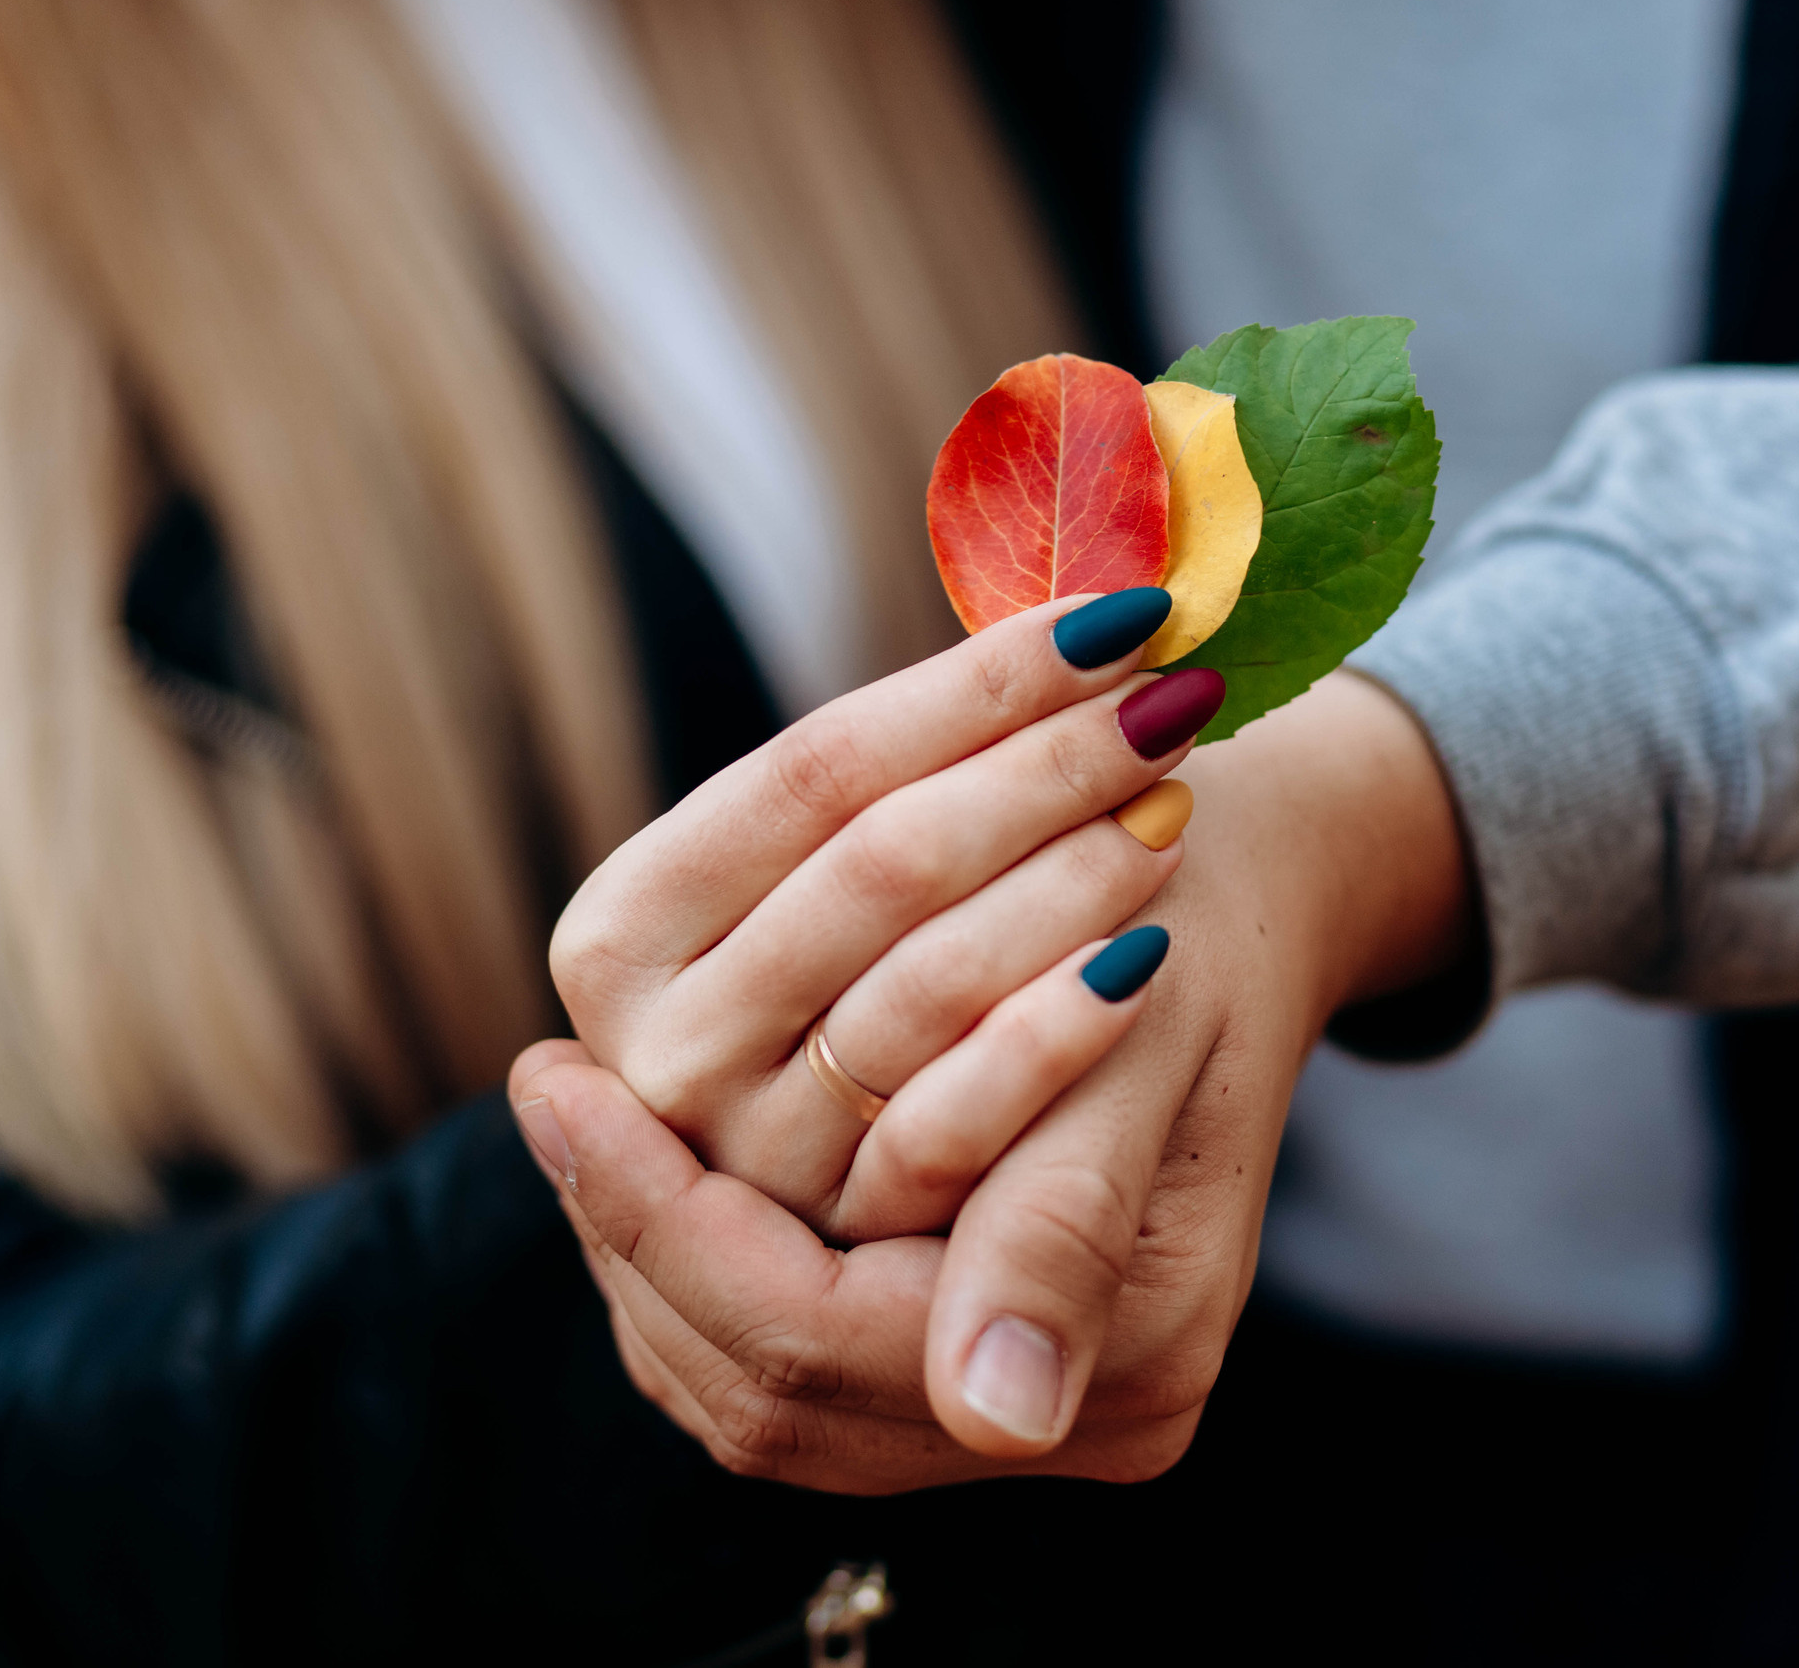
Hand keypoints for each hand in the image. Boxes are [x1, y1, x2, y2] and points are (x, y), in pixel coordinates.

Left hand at [512, 672, 1472, 1482]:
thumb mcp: (1132, 1047)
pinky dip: (706, 1242)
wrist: (1237, 911)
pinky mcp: (950, 1342)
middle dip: (643, 1226)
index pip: (818, 1352)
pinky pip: (779, 1337)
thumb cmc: (1189, 938)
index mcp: (1129, 1376)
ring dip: (659, 1237)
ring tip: (581, 1118)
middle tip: (550, 1088)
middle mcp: (1057, 1425)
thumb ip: (1058, 1225)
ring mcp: (1004, 1402)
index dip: (661, 1219)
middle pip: (765, 1384)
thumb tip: (996, 1414)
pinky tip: (650, 1155)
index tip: (552, 1079)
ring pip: (751, 1373)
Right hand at [545, 589, 1220, 1239]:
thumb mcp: (836, 872)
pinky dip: (1056, 1033)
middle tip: (1176, 690)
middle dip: (1046, 766)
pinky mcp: (834, 1257)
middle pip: (881, 866)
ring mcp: (740, 1163)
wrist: (849, 1187)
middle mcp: (649, 1051)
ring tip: (1174, 793)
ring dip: (1070, 876)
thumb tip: (1086, 542)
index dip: (981, 685)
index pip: (819, 770)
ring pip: (927, 986)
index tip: (1119, 611)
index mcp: (622, 929)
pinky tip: (1149, 955)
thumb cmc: (867, 975)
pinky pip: (956, 1133)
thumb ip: (913, 756)